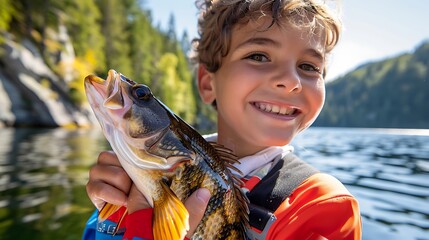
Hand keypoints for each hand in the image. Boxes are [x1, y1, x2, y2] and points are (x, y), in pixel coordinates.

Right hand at [87, 151, 210, 237]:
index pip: (130, 150)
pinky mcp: (100, 198)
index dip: (130, 147)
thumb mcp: (179, 218)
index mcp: (143, 174)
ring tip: (127, 193)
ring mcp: (110, 185)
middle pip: (109, 154)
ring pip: (98, 166)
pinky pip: (93, 186)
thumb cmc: (162, 229)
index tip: (140, 147)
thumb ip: (192, 206)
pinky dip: (106, 191)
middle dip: (120, 163)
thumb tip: (206, 192)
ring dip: (114, 176)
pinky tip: (121, 201)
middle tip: (134, 180)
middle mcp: (124, 175)